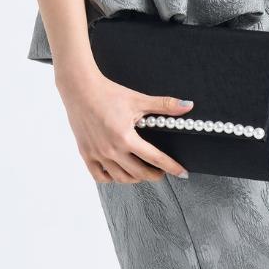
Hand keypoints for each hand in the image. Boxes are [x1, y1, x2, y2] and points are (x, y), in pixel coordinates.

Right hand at [59, 71, 193, 182]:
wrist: (80, 89)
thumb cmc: (108, 93)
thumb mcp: (138, 99)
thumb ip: (164, 105)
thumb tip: (188, 106)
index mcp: (126, 138)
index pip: (155, 158)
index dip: (171, 167)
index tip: (182, 173)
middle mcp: (111, 150)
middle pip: (139, 173)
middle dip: (154, 175)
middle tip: (161, 172)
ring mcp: (97, 154)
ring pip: (120, 178)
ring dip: (135, 178)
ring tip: (143, 173)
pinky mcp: (86, 154)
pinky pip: (100, 176)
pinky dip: (111, 179)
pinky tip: (119, 173)